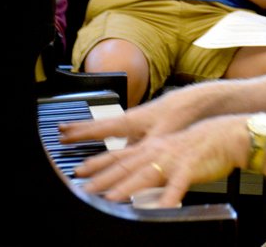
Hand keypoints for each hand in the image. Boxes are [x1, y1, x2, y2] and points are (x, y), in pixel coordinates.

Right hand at [59, 87, 195, 145]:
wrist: (204, 102)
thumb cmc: (183, 114)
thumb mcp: (161, 137)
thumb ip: (141, 151)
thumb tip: (124, 163)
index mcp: (132, 121)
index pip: (99, 127)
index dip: (80, 132)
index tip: (61, 134)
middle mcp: (134, 120)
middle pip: (102, 126)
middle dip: (81, 130)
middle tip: (61, 132)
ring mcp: (143, 123)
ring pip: (115, 132)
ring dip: (98, 136)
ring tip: (80, 139)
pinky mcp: (152, 127)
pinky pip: (128, 135)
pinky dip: (118, 142)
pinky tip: (118, 151)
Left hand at [71, 115, 248, 206]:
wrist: (227, 135)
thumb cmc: (198, 145)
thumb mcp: (169, 148)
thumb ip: (149, 159)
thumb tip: (132, 173)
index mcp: (151, 146)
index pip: (119, 155)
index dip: (98, 163)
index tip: (78, 172)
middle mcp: (158, 151)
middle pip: (125, 166)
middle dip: (103, 179)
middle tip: (84, 190)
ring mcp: (172, 159)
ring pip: (145, 175)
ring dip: (126, 189)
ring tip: (110, 201)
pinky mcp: (189, 168)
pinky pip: (176, 187)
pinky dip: (167, 198)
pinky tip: (159, 209)